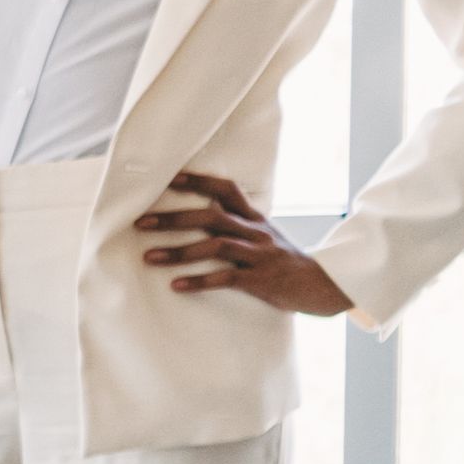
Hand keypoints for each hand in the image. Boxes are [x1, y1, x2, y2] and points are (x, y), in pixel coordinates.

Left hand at [135, 168, 350, 315]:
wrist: (323, 285)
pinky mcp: (260, 280)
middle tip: (140, 223)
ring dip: (178, 252)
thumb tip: (208, 209)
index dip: (198, 182)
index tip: (168, 178)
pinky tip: (176, 285)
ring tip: (149, 257)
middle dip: (173, 219)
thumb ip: (238, 222)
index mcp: (254, 218)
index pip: (226, 190)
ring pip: (215, 246)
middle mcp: (255, 232)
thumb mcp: (264, 235)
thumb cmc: (284, 260)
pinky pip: (226, 278)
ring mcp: (258, 255)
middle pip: (211, 217)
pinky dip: (199, 281)